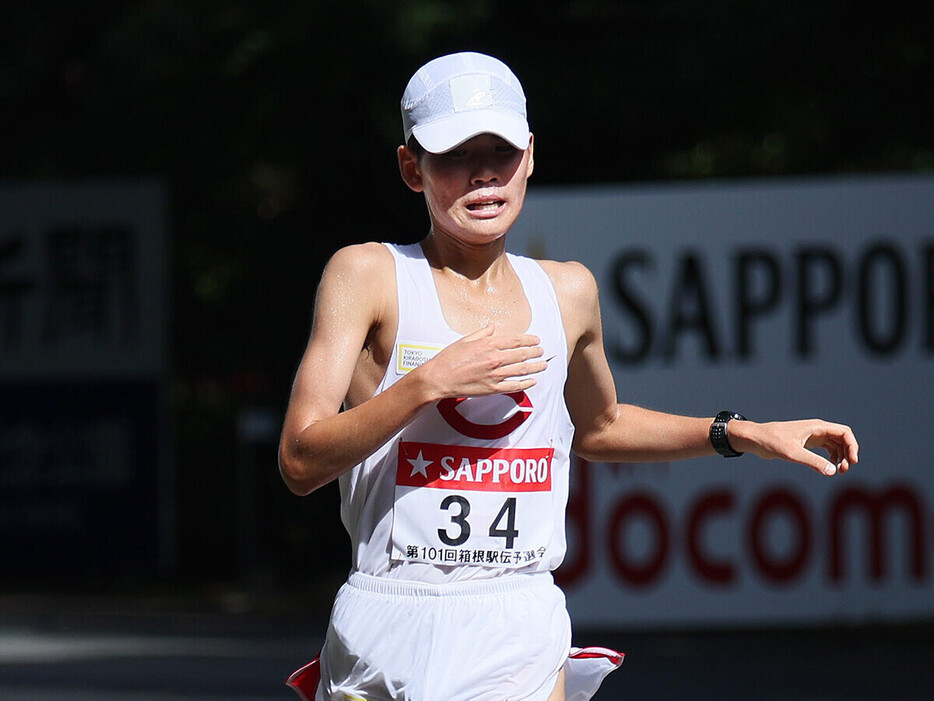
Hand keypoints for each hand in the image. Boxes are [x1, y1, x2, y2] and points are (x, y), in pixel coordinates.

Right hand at [415, 324, 547, 399]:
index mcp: (488, 344)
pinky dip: (525, 383)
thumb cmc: (449, 359)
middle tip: (542, 351)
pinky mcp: (492, 388)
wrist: (439, 378)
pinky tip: (532, 381)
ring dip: (535, 367)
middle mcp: (495, 359)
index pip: (515, 340)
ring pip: (521, 370)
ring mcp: (495, 375)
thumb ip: (481, 333)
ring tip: (543, 365)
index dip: (528, 340)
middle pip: (522, 354)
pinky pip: (514, 386)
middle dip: (535, 352)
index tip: (536, 340)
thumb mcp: (465, 340)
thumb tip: (492, 327)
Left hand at [729, 418, 858, 476]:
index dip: (852, 446)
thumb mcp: (793, 453)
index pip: (844, 432)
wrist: (756, 439)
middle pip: (842, 439)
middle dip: (848, 454)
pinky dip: (832, 458)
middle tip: (843, 471)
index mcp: (816, 427)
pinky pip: (827, 449)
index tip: (852, 462)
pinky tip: (830, 468)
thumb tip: (832, 472)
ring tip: (838, 472)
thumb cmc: (772, 442)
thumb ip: (812, 462)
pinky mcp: (807, 443)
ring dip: (841, 457)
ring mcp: (813, 436)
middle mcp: (817, 430)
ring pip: (836, 445)